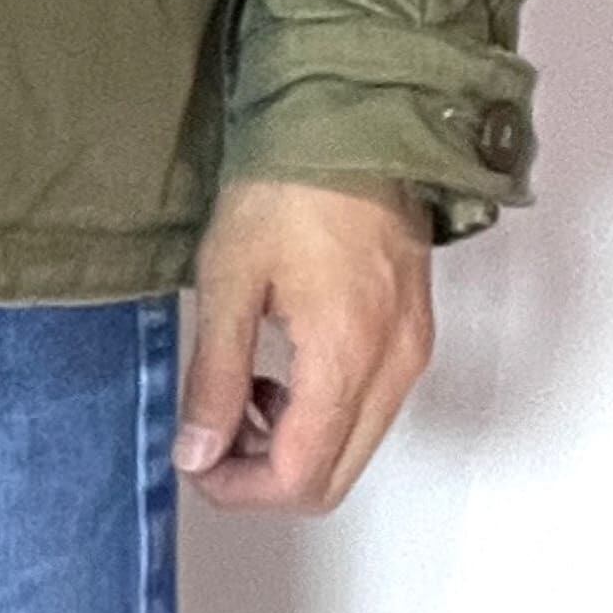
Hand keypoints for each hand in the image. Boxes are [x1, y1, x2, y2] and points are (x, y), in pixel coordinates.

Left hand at [175, 179, 434, 514]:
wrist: (355, 123)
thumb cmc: (292, 185)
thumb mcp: (230, 279)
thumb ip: (212, 375)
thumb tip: (198, 450)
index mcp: (346, 355)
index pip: (299, 476)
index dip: (239, 488)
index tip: (197, 461)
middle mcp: (394, 365)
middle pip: (333, 479)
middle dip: (265, 476)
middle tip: (213, 436)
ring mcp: (412, 351)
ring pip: (355, 449)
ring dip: (294, 445)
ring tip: (242, 390)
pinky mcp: (415, 333)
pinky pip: (372, 410)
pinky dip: (323, 414)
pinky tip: (282, 369)